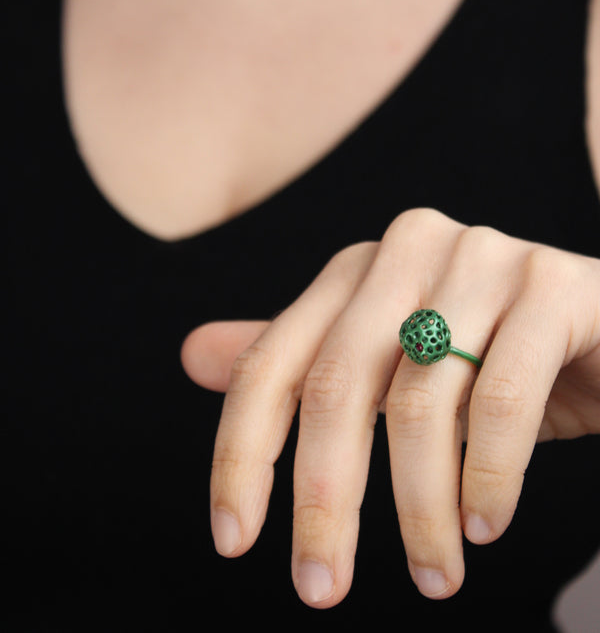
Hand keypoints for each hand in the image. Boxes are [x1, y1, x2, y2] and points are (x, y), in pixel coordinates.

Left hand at [180, 208, 599, 605]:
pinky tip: (485, 525)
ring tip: (433, 575)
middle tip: (321, 590)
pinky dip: (487, 478)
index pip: (272, 363)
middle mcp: (408, 248)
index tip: (234, 542)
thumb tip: (192, 355)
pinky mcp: (551, 287)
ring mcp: (482, 258)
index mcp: (356, 268)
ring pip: (419, 404)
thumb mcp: (389, 364)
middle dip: (325, 502)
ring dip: (419, 510)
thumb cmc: (487, 353)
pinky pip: (502, 398)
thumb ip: (302, 360)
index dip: (241, 454)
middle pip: (335, 386)